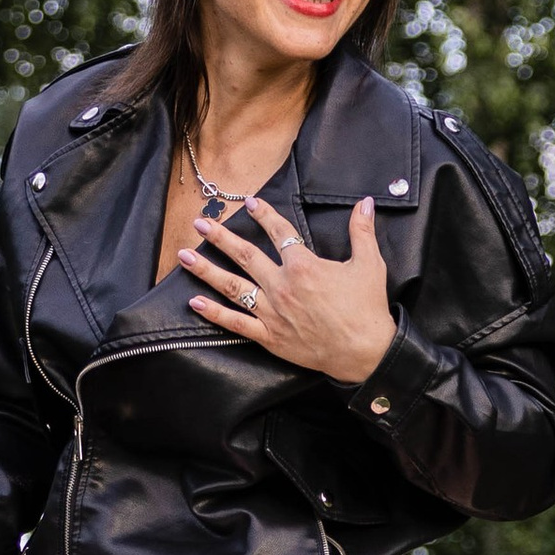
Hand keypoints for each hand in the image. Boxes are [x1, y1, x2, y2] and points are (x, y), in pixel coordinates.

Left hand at [181, 195, 394, 387]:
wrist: (363, 352)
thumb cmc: (366, 308)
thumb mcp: (369, 264)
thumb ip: (362, 231)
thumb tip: (366, 203)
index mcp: (303, 266)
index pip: (278, 232)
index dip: (263, 215)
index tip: (248, 202)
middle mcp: (281, 286)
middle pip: (245, 256)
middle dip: (219, 237)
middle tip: (199, 223)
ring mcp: (272, 312)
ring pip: (233, 286)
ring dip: (206, 270)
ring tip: (185, 257)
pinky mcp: (269, 336)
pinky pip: (236, 323)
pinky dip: (214, 313)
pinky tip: (194, 302)